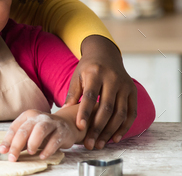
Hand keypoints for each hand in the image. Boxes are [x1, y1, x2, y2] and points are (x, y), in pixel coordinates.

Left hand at [0, 109, 78, 161]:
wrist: (67, 125)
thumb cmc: (45, 130)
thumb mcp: (31, 133)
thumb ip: (20, 141)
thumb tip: (7, 151)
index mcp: (27, 116)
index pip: (15, 128)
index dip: (8, 140)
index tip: (3, 150)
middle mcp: (38, 117)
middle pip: (25, 129)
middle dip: (17, 144)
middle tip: (13, 156)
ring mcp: (51, 123)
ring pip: (39, 130)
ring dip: (32, 142)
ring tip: (30, 152)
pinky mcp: (62, 131)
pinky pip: (54, 140)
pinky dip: (47, 149)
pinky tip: (42, 156)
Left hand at [64, 35, 137, 149]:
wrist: (105, 54)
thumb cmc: (88, 68)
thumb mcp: (77, 75)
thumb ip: (73, 93)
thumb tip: (65, 110)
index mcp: (95, 73)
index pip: (90, 95)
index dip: (85, 112)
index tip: (80, 127)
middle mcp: (113, 79)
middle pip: (106, 108)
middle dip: (97, 128)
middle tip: (89, 143)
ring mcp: (125, 85)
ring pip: (120, 113)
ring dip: (110, 131)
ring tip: (99, 144)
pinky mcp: (133, 91)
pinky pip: (131, 113)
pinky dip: (124, 127)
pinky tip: (114, 138)